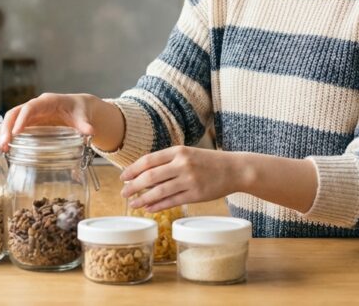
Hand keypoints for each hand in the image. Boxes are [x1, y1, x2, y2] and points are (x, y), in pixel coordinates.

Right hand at [0, 93, 96, 152]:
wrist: (78, 108)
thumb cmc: (79, 110)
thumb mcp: (82, 116)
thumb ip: (84, 124)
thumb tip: (90, 131)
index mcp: (48, 101)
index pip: (31, 107)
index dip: (23, 118)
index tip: (17, 132)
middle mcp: (36, 106)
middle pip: (15, 112)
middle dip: (8, 127)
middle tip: (4, 143)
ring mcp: (31, 114)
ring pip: (12, 119)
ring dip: (5, 132)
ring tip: (2, 148)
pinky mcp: (30, 122)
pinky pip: (15, 126)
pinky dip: (9, 135)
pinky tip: (6, 148)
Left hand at [118, 146, 241, 211]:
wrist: (235, 169)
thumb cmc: (209, 162)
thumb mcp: (188, 153)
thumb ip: (168, 161)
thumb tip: (144, 174)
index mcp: (178, 151)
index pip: (148, 160)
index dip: (133, 170)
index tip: (123, 177)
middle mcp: (182, 164)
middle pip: (150, 177)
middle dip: (133, 186)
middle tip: (123, 193)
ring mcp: (189, 180)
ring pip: (159, 191)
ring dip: (143, 199)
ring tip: (133, 203)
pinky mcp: (196, 195)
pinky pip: (172, 202)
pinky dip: (158, 206)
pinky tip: (149, 208)